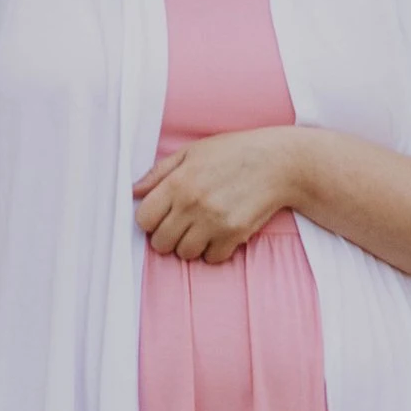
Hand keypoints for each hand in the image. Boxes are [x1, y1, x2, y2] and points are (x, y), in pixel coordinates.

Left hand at [133, 129, 307, 262]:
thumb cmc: (233, 152)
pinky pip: (212, 258)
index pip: (143, 219)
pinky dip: (213, 250)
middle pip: (161, 242)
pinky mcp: (235, 234)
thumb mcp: (192, 152)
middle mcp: (193, 204)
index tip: (160, 215)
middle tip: (180, 224)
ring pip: (184, 254)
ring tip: (200, 227)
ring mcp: (214, 222)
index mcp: (178, 181)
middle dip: (166, 236)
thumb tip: (133, 191)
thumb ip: (159, 172)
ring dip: (189, 244)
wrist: (278, 162)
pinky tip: (219, 232)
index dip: (149, 220)